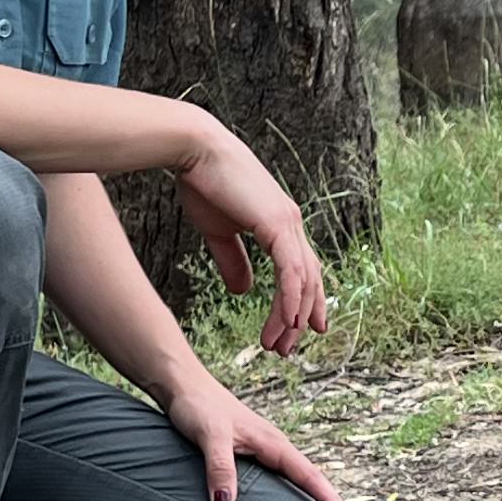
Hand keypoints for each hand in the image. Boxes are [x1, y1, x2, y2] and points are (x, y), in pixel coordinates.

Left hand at [161, 371, 355, 500]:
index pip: (309, 476)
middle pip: (308, 479)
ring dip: (309, 499)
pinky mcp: (246, 453)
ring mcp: (260, 450)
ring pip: (292, 478)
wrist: (183, 385)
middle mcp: (272, 447)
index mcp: (272, 443)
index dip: (329, 500)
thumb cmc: (198, 405)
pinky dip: (286, 493)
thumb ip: (220, 467)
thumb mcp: (210, 436)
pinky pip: (274, 477)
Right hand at [174, 120, 330, 355]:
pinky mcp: (277, 223)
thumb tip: (244, 290)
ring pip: (302, 280)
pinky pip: (291, 270)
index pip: (301, 271)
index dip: (302, 302)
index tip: (297, 330)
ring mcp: (288, 223)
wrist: (194, 151)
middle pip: (308, 281)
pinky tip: (286, 321)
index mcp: (280, 226)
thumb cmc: (203, 184)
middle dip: (300, 318)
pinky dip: (290, 298)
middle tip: (286, 349)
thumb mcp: (219, 233)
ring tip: (278, 345)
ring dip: (292, 317)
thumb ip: (234, 261)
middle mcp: (290, 225)